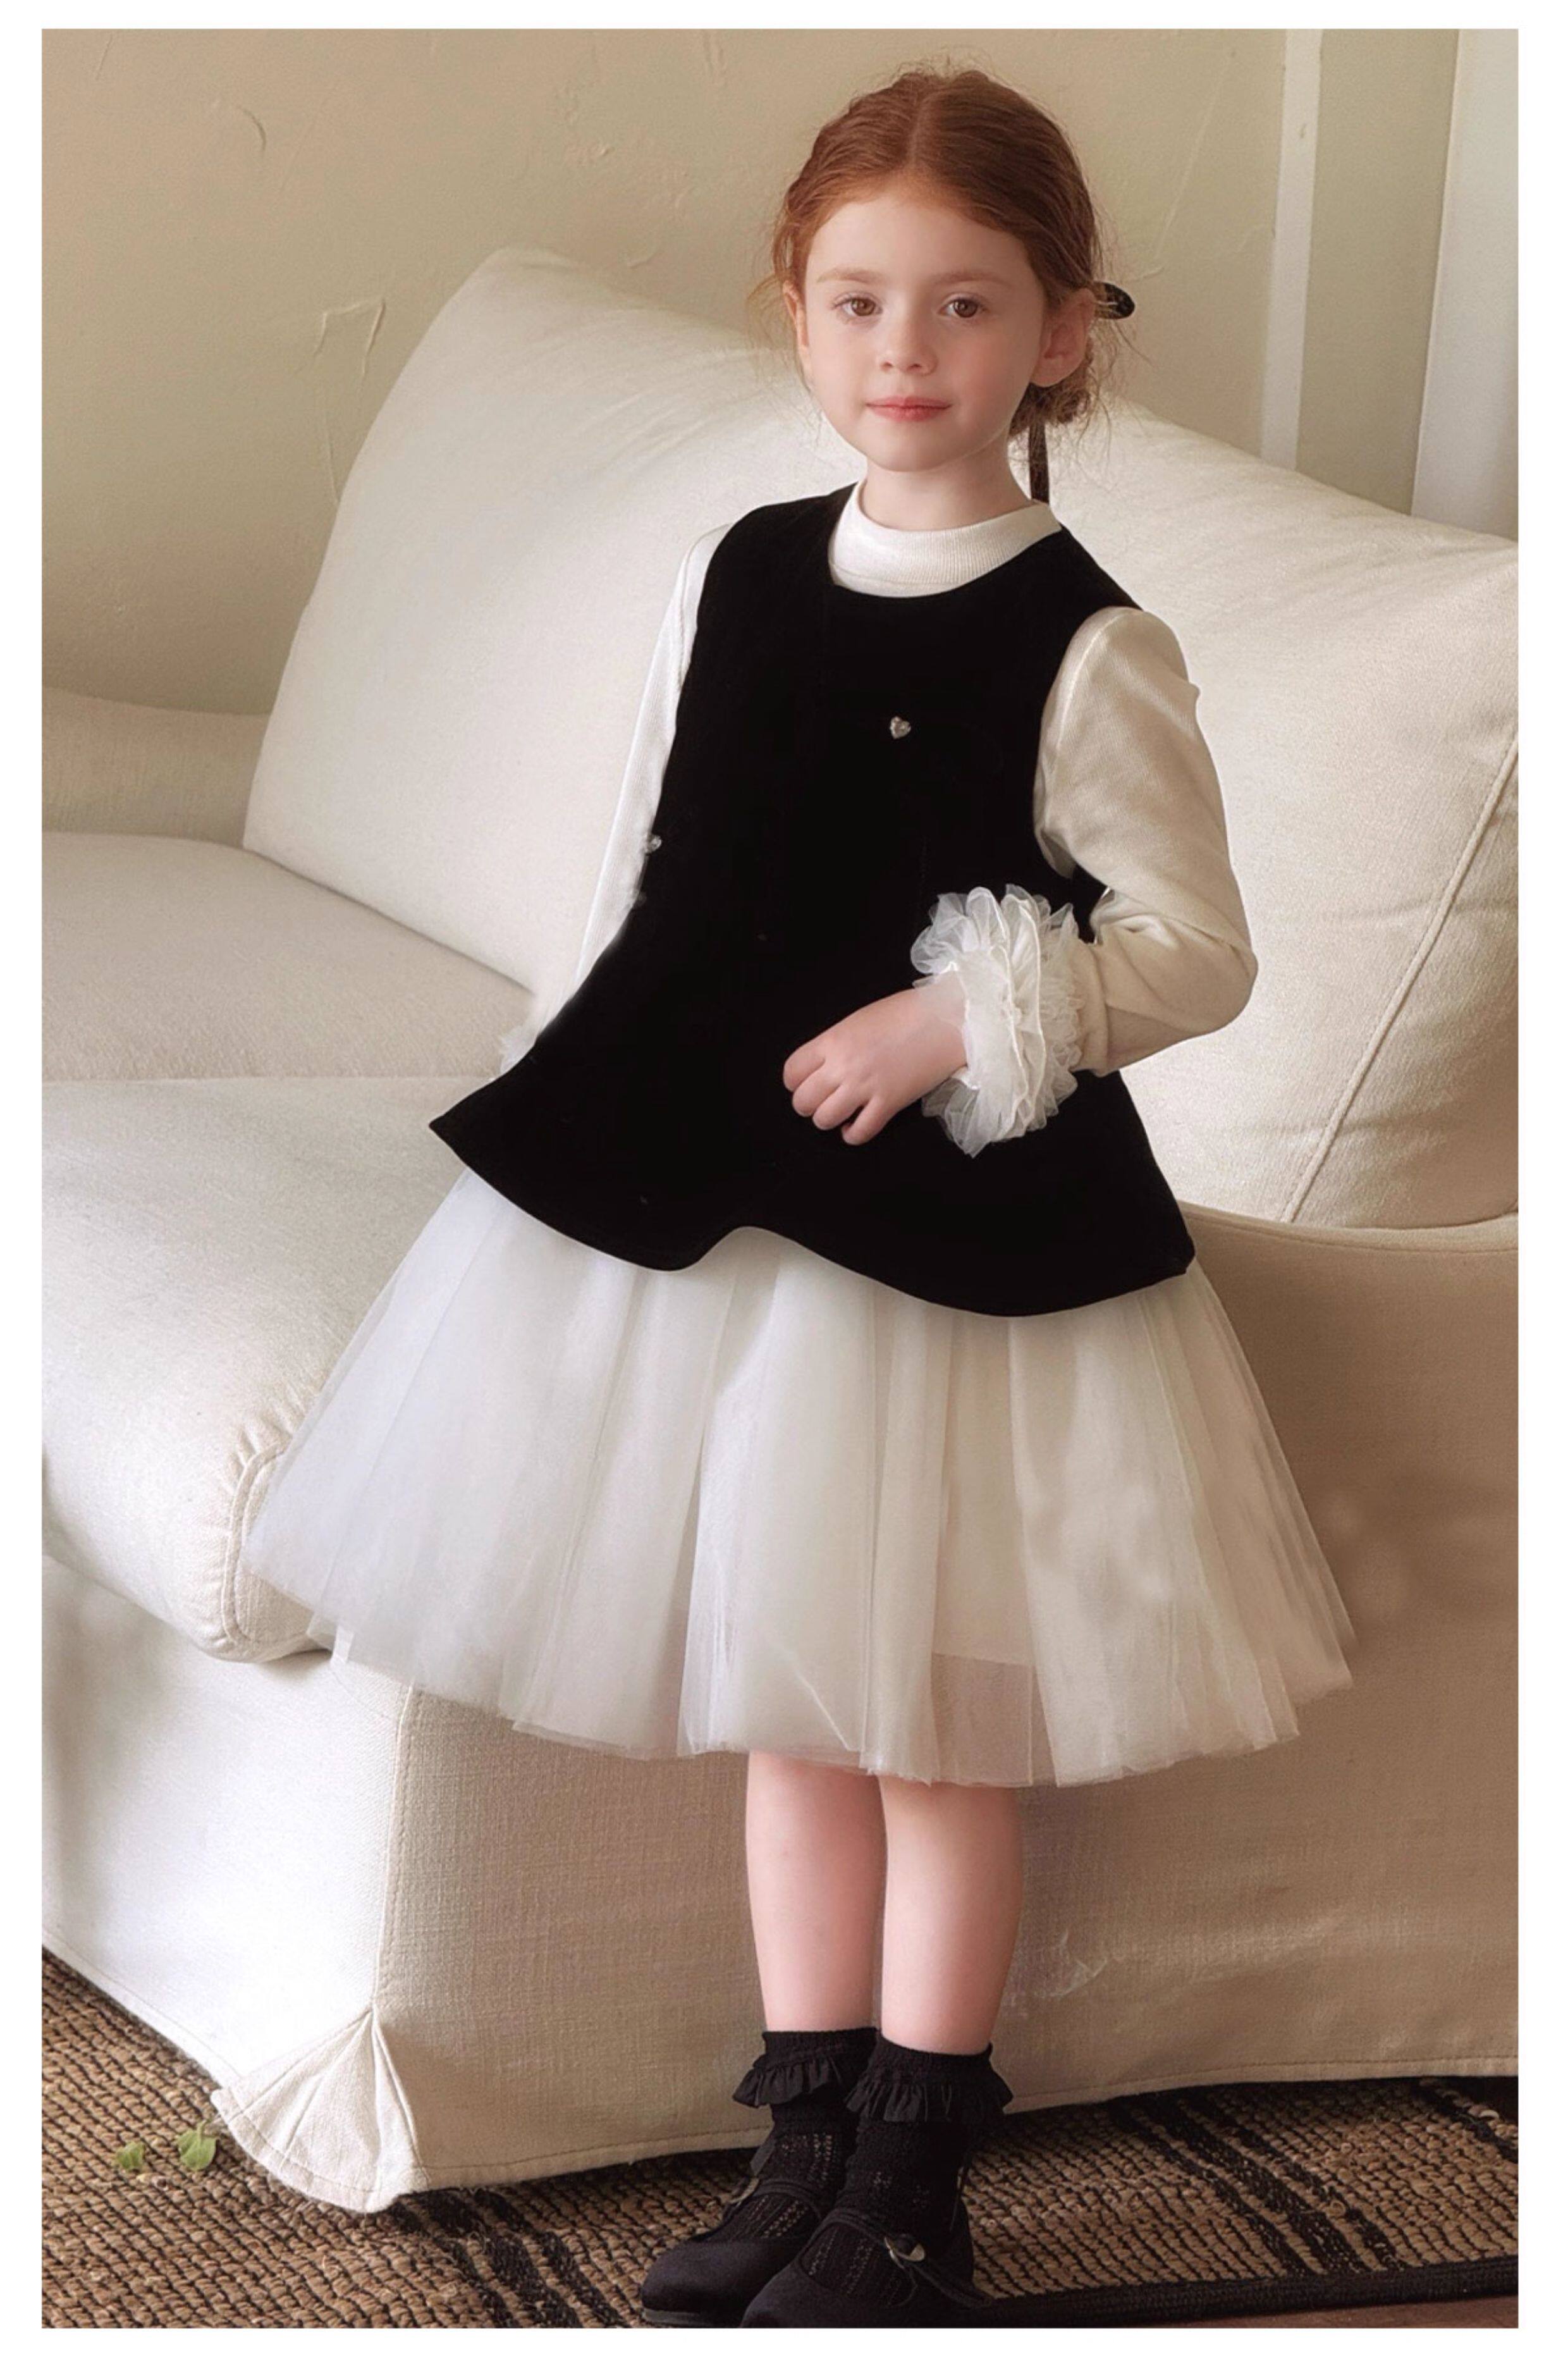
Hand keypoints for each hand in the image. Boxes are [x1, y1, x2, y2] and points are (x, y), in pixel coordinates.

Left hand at [781, 979, 967, 1145]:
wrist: (946, 1019)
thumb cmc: (906, 1013)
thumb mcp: (859, 1020)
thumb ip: (837, 1044)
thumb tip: (824, 1065)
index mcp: (832, 1041)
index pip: (792, 1072)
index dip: (795, 1082)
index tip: (805, 1083)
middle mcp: (843, 1066)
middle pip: (803, 1101)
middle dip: (808, 1105)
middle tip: (822, 1101)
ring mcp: (865, 1087)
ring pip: (824, 1120)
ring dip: (828, 1120)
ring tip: (840, 1113)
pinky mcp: (889, 1104)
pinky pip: (859, 1132)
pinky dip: (853, 1134)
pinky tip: (856, 1125)